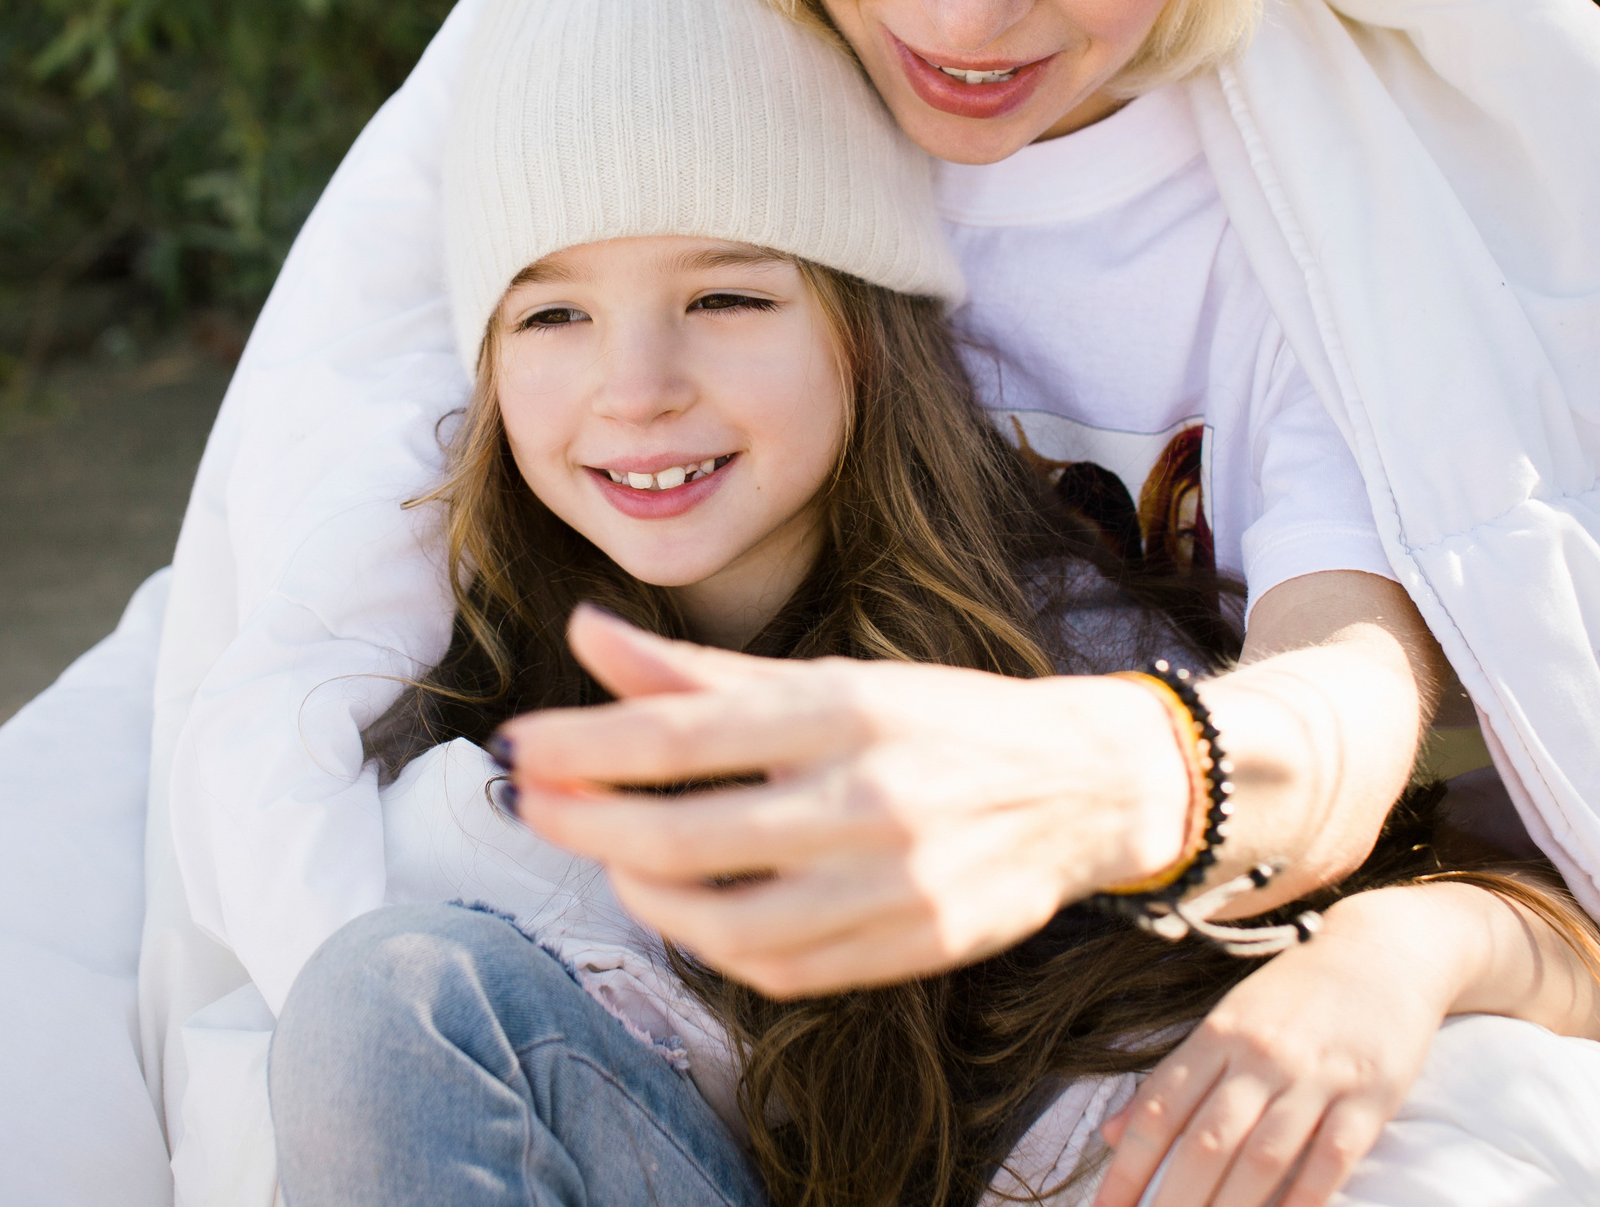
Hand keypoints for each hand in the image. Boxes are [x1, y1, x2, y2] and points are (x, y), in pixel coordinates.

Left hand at [499, 606, 1194, 997]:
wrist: (1081, 786)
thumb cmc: (937, 719)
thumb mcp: (828, 677)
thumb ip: (699, 669)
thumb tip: (584, 632)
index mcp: (842, 712)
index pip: (681, 731)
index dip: (583, 743)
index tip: (518, 745)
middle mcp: (866, 797)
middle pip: (683, 831)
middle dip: (583, 822)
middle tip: (529, 805)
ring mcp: (891, 883)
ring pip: (721, 919)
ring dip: (638, 890)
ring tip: (608, 855)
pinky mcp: (910, 946)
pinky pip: (777, 967)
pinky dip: (710, 943)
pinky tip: (682, 906)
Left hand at [1093, 889, 1462, 1206]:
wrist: (1385, 948)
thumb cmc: (1297, 990)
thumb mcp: (1227, 1017)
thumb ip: (1174, 1075)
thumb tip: (1113, 1131)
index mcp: (1218, 1033)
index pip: (1159, 1109)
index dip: (1127, 1167)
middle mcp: (1260, 1054)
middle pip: (1206, 1142)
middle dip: (1173, 1202)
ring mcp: (1316, 1075)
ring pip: (1263, 1158)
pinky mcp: (1370, 1095)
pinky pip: (1331, 1159)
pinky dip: (1304, 1198)